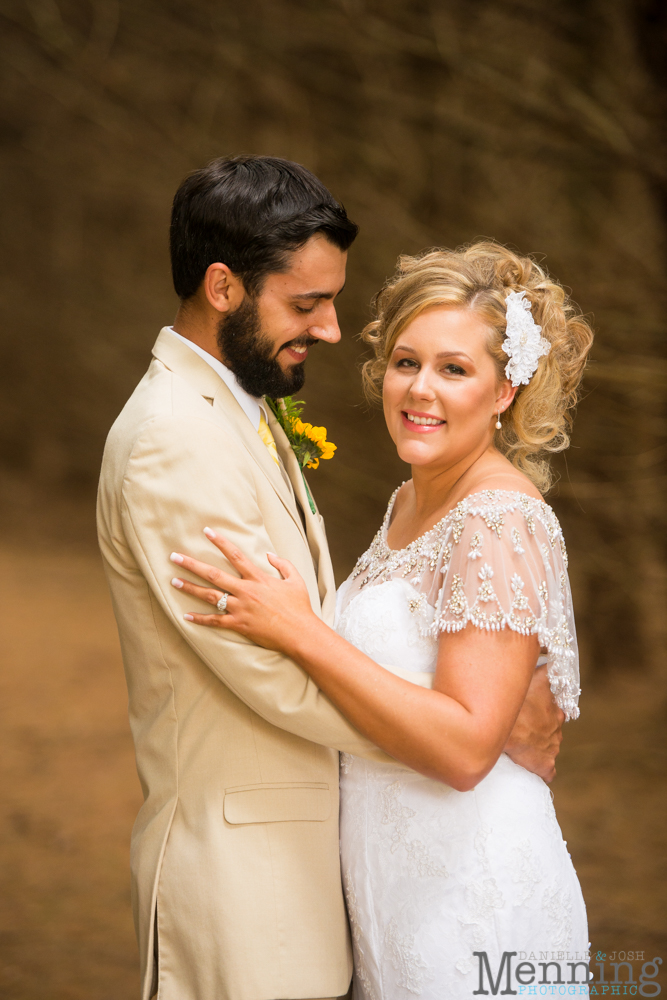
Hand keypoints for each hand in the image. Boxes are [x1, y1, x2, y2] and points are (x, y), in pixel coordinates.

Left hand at [169, 529, 315, 651]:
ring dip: (190, 588)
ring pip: (209, 596)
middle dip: (192, 564)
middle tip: (174, 557)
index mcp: (258, 578)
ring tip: (174, 581)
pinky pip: (215, 621)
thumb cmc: (299, 607)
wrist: (300, 633)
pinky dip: (200, 619)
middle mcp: (245, 591)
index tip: (206, 531)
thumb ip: (283, 564)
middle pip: (213, 574)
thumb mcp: (296, 580)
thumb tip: (269, 554)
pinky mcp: (239, 625)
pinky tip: (186, 615)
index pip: (235, 555)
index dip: (220, 542)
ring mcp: (240, 609)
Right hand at [504, 665, 564, 781]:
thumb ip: (541, 667)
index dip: (542, 706)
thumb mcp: (528, 675)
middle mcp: (557, 724)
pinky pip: (548, 770)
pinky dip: (542, 768)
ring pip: (550, 744)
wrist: (497, 728)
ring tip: (521, 743)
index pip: (555, 705)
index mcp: (554, 704)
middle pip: (552, 725)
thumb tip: (551, 654)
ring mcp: (553, 745)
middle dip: (541, 725)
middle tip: (522, 724)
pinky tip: (532, 765)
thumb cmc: (510, 699)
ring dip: (539, 744)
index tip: (531, 708)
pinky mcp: (546, 765)